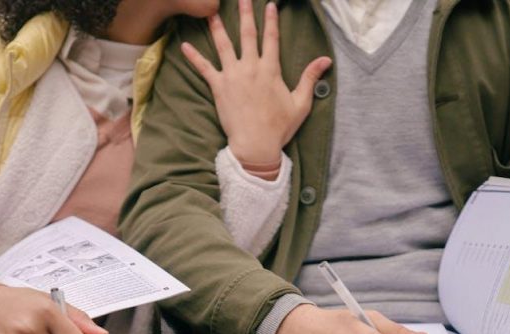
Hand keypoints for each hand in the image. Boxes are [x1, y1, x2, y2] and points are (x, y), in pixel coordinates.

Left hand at [181, 0, 331, 164]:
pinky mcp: (218, 87)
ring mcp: (233, 76)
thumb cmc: (279, 127)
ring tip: (210, 12)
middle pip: (247, 34)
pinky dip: (194, 57)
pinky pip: (204, 68)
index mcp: (271, 70)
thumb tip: (325, 59)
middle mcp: (251, 68)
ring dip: (217, 27)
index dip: (271, 20)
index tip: (269, 5)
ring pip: (224, 45)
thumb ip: (310, 78)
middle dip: (245, 14)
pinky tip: (183, 45)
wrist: (256, 144)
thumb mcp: (301, 103)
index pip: (271, 38)